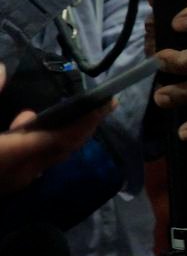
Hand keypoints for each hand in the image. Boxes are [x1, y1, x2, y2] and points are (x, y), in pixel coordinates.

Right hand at [0, 63, 112, 191]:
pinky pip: (31, 162)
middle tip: (101, 102)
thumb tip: (1, 71)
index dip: (87, 120)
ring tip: (72, 109)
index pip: (63, 138)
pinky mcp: (0, 184)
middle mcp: (18, 174)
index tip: (108, 101)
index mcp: (11, 157)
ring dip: (62, 132)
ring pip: (47, 156)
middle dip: (83, 125)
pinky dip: (39, 142)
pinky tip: (24, 124)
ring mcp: (10, 182)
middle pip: (62, 148)